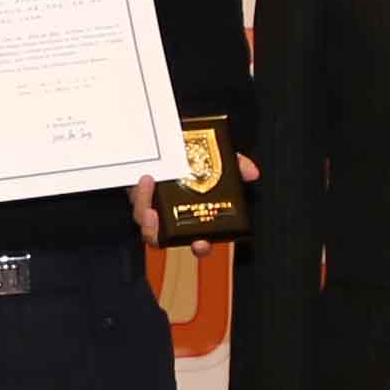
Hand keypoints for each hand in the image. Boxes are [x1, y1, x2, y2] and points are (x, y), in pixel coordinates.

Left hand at [131, 143, 258, 243]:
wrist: (162, 142)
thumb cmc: (190, 157)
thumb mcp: (215, 157)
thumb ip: (235, 164)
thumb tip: (252, 172)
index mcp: (193, 216)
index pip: (199, 241)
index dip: (201, 247)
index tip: (201, 244)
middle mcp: (171, 218)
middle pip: (167, 241)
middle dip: (162, 237)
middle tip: (165, 224)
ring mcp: (152, 210)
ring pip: (147, 228)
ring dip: (148, 220)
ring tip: (151, 193)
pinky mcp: (137, 198)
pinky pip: (137, 206)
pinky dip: (142, 195)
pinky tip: (147, 179)